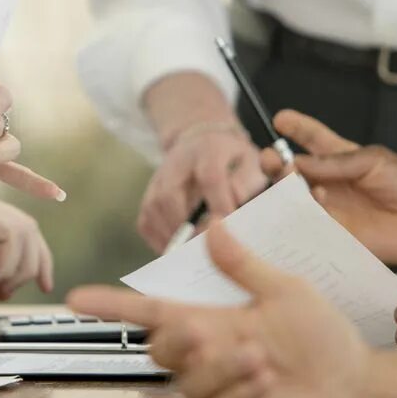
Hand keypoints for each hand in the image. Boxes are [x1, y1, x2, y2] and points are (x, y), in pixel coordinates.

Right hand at [69, 223, 368, 397]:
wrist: (358, 387)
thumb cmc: (326, 340)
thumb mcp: (285, 291)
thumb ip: (244, 265)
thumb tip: (216, 226)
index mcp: (213, 323)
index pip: (152, 313)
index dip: (114, 305)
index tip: (79, 298)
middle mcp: (210, 358)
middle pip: (161, 348)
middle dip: (176, 339)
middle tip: (203, 331)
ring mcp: (220, 393)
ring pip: (190, 381)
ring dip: (222, 367)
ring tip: (260, 360)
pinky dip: (242, 391)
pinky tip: (267, 382)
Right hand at [139, 122, 266, 252]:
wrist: (201, 142)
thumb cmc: (231, 160)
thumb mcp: (250, 161)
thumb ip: (247, 182)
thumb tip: (234, 204)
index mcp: (208, 150)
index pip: (210, 176)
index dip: (219, 203)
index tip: (228, 228)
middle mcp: (177, 161)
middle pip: (170, 193)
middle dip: (185, 225)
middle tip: (203, 248)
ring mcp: (158, 178)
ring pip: (153, 208)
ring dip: (171, 235)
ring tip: (190, 254)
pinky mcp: (148, 195)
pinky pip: (146, 221)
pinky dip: (159, 240)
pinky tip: (178, 250)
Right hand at [259, 110, 396, 266]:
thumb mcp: (373, 160)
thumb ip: (335, 161)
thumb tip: (297, 162)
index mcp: (341, 158)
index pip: (312, 138)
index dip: (295, 127)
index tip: (280, 119)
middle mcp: (330, 182)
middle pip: (292, 171)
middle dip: (276, 162)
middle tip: (272, 159)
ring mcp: (330, 208)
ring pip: (294, 198)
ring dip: (287, 187)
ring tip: (294, 181)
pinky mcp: (334, 233)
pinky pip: (307, 225)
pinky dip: (299, 215)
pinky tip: (308, 205)